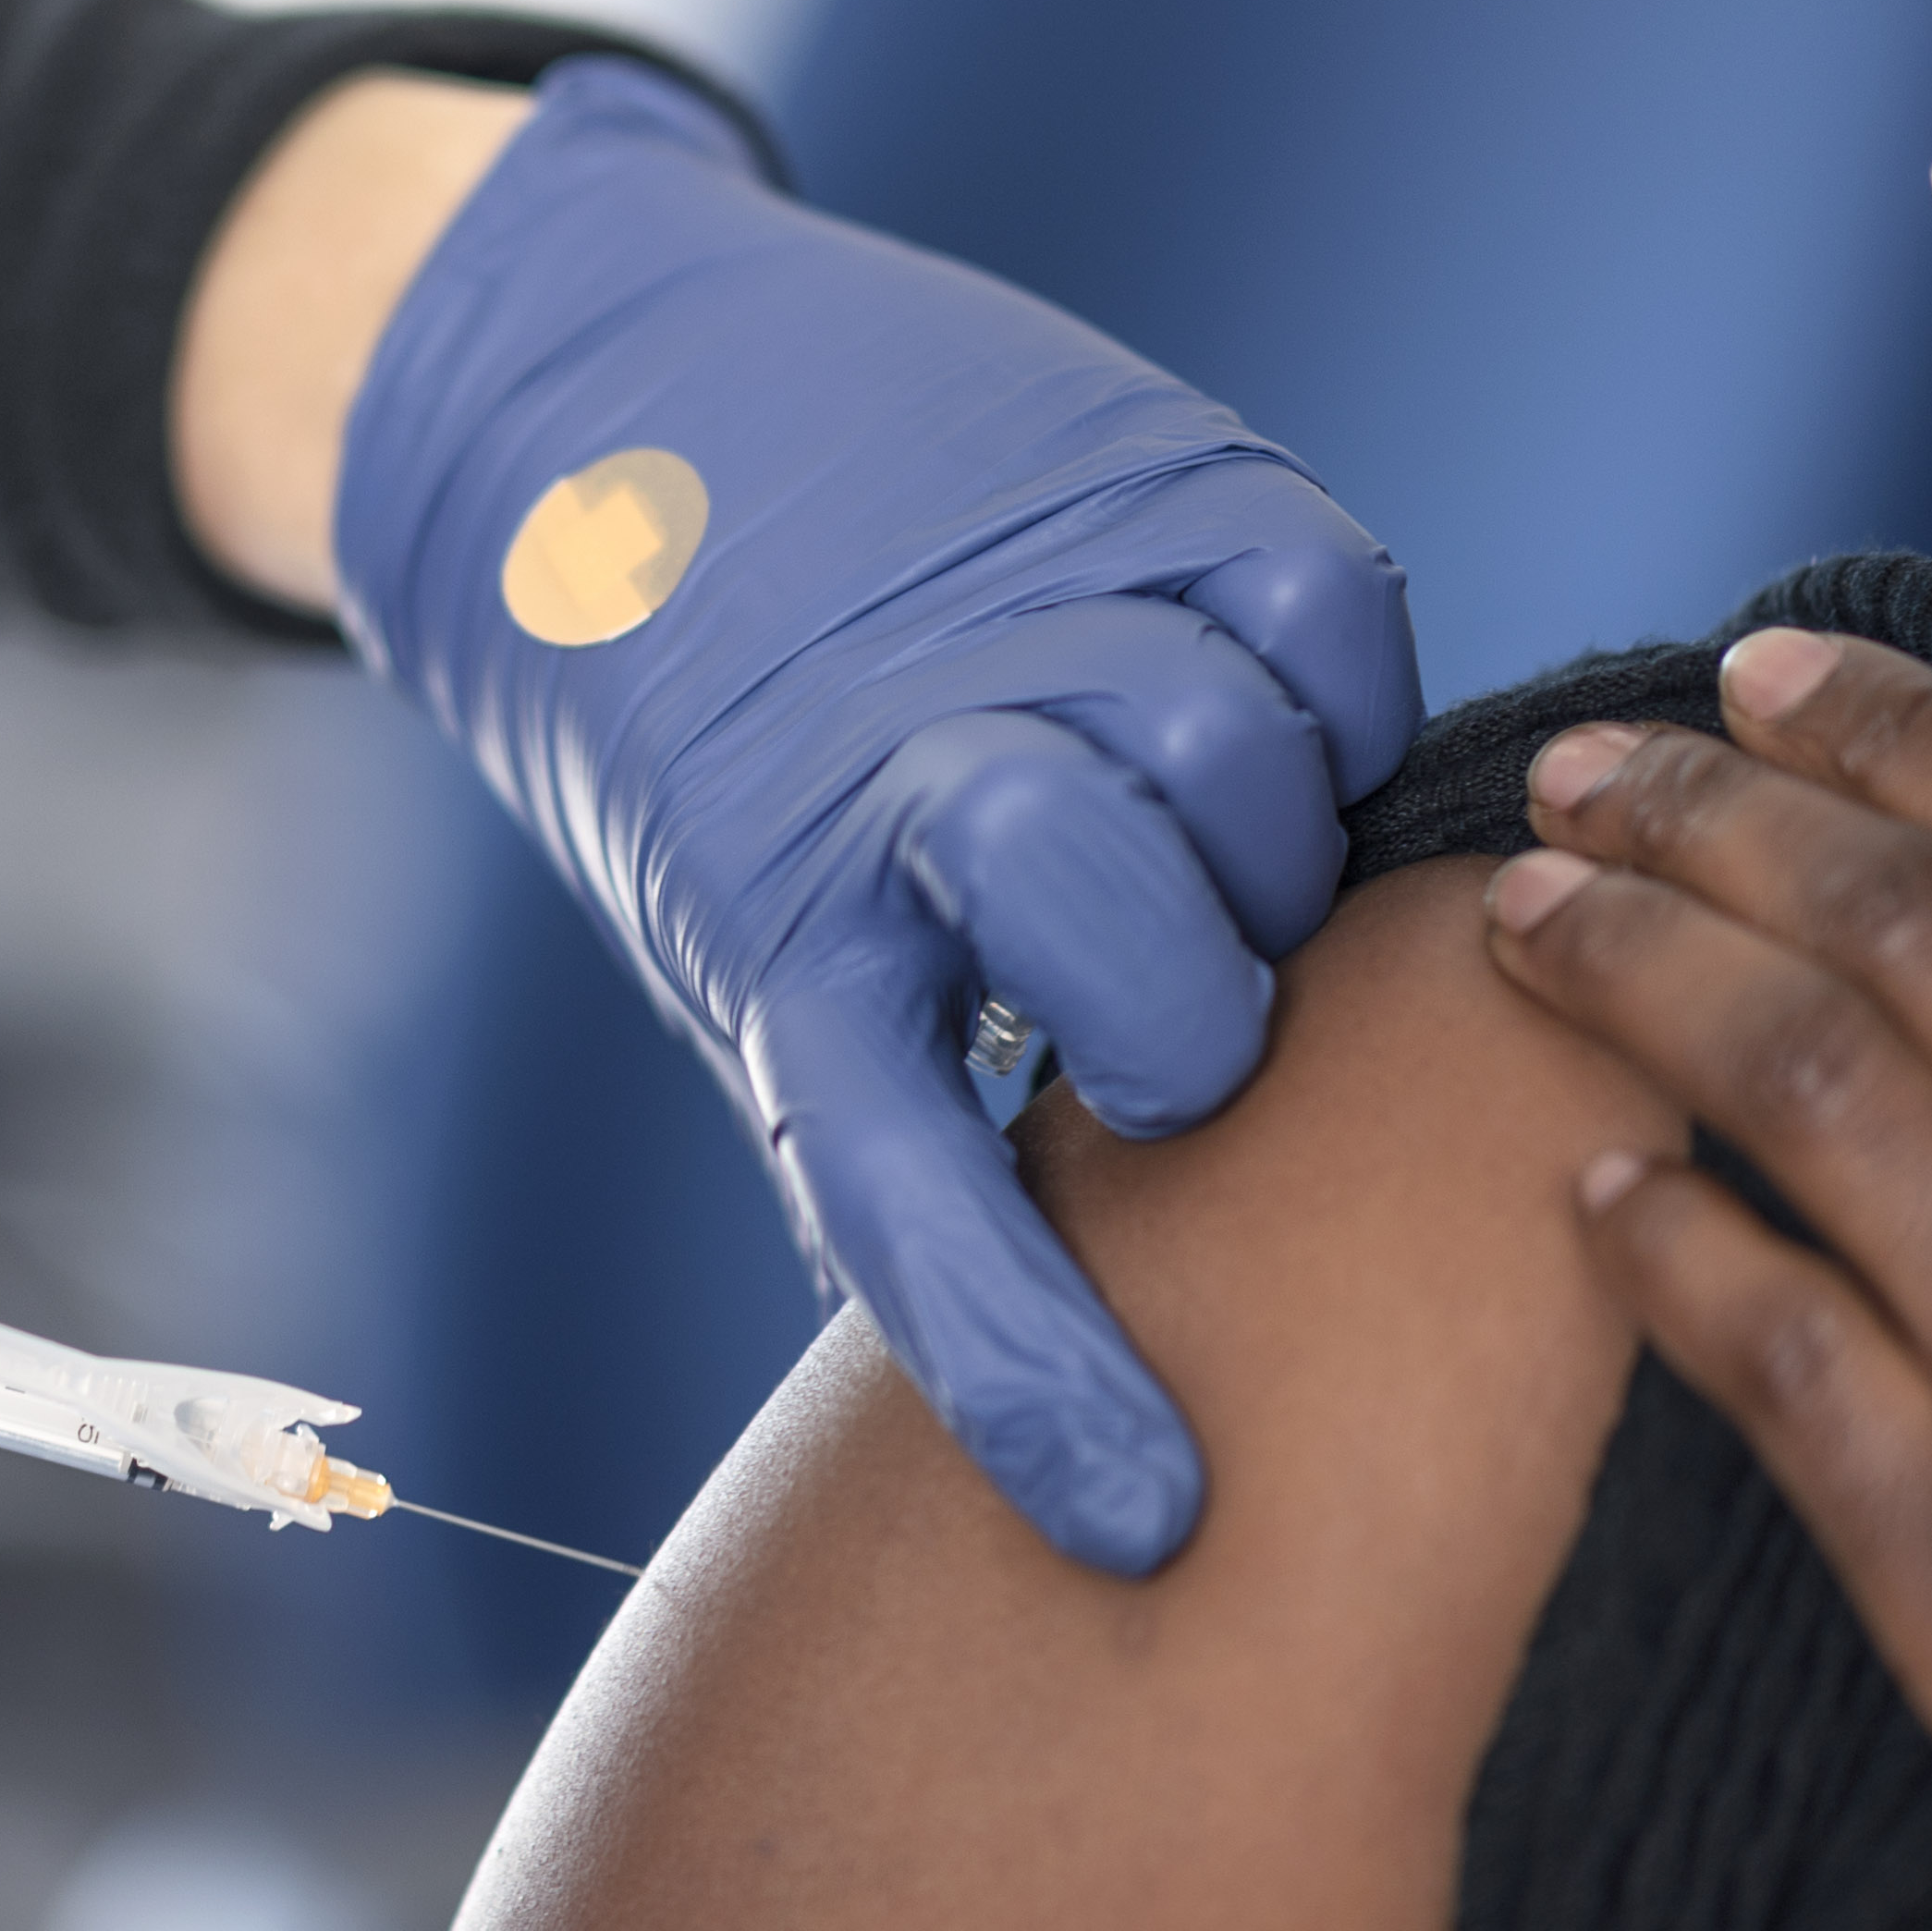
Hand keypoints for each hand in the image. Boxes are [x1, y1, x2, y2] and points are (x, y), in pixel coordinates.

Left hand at [325, 58, 1417, 1566]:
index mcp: (782, 942)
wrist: (600, 406)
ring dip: (1264, 844)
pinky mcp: (1145, 468)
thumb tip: (1084, 1347)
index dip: (1032, 1375)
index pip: (909, 1208)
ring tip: (1192, 835)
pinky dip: (1330, 673)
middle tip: (1172, 1018)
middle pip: (1147, 960)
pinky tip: (1257, 692)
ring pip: (1248, 779)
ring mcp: (1030, 612)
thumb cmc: (718, 740)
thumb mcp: (757, 942)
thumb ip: (902, 1104)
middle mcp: (901, 781)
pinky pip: (1330, 610)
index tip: (1148, 1524)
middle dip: (1196, 1029)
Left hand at [1478, 628, 1931, 1930]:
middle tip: (1577, 756)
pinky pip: (1776, 1383)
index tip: (1772, 673)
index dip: (1909, 742)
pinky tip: (1587, 1199)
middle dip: (1714, 817)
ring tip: (1517, 912)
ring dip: (1637, 981)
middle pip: (1903, 939)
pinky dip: (1667, 1264)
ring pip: (1802, 1107)